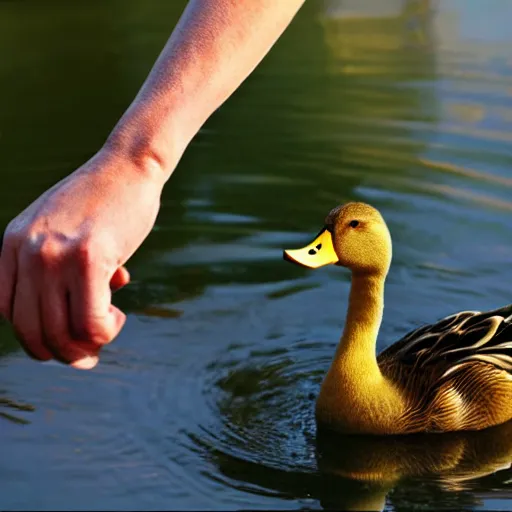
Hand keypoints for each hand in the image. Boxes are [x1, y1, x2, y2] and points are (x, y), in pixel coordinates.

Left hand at [0, 149, 163, 368]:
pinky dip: (105, 332)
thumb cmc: (102, 203)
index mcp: (12, 245)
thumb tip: (79, 322)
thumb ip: (56, 269)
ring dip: (87, 346)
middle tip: (89, 354)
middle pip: (32, 329)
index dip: (38, 335)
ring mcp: (55, 254)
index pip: (9, 312)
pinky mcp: (88, 257)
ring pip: (61, 332)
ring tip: (109, 327)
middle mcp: (27, 251)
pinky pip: (91, 321)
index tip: (68, 337)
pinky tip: (118, 316)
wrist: (128, 167)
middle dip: (63, 353)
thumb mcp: (62, 231)